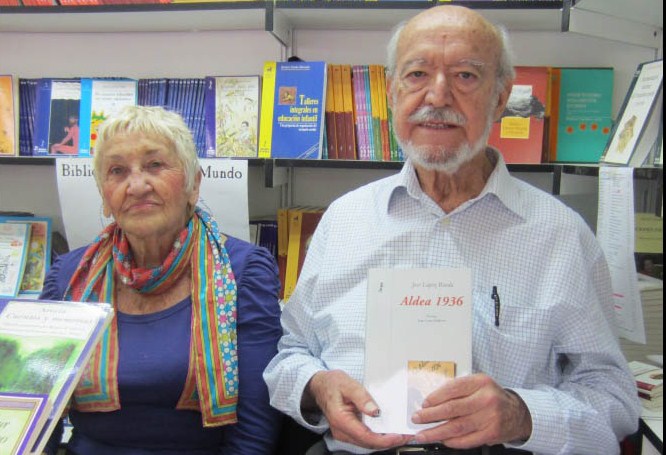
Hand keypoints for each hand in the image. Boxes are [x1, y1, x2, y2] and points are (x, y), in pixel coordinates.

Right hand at [307, 370, 410, 449]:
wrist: (321, 385)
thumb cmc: (333, 383)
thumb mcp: (348, 384)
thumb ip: (362, 397)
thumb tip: (375, 411)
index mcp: (341, 420)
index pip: (366, 436)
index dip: (384, 440)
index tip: (399, 436)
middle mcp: (341, 431)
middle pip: (368, 443)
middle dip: (389, 442)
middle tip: (407, 435)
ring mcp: (344, 433)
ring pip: (368, 443)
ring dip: (385, 440)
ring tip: (401, 434)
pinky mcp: (348, 431)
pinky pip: (365, 438)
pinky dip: (378, 437)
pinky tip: (389, 432)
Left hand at [412, 373, 531, 448]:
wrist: (517, 413)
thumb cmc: (493, 397)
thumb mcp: (478, 385)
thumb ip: (459, 390)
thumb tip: (432, 401)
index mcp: (481, 382)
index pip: (452, 389)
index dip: (435, 397)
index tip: (424, 404)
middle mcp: (486, 399)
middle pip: (452, 408)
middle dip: (430, 415)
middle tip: (417, 418)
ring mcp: (490, 417)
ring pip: (457, 426)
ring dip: (436, 432)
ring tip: (423, 434)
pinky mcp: (491, 433)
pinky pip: (467, 439)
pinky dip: (452, 441)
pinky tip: (442, 440)